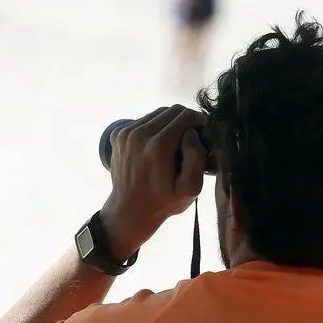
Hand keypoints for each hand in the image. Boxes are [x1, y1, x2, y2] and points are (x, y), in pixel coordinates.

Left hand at [101, 105, 207, 255]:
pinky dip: (155, 128)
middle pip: (173, 111)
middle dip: (187, 121)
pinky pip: (144, 120)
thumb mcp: (190, 188)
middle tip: (192, 139)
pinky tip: (158, 146)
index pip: (186, 116)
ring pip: (158, 113)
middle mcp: (139, 134)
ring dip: (171, 123)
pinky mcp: (118, 134)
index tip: (204, 136)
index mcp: (158, 145)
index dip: (200, 122)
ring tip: (175, 144)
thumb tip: (191, 132)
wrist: (130, 211)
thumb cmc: (164, 202)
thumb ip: (196, 157)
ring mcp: (126, 133)